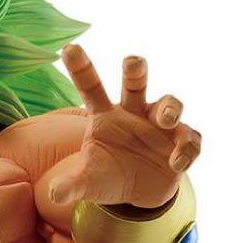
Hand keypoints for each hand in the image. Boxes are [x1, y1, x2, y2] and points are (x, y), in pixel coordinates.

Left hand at [50, 45, 201, 208]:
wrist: (137, 194)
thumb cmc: (108, 178)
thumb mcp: (87, 183)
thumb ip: (71, 186)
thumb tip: (53, 194)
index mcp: (105, 116)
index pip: (91, 88)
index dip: (81, 68)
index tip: (69, 48)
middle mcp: (134, 113)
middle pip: (135, 83)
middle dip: (136, 70)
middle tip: (132, 62)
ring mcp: (160, 125)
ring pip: (170, 104)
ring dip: (170, 108)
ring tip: (166, 120)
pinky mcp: (181, 142)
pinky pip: (189, 139)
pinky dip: (186, 149)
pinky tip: (176, 164)